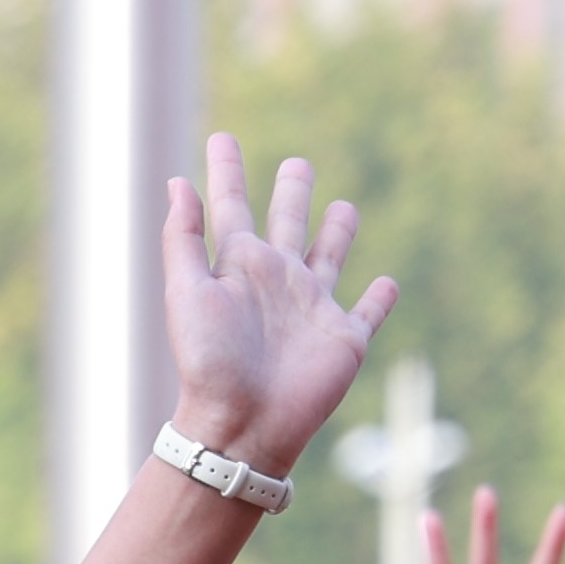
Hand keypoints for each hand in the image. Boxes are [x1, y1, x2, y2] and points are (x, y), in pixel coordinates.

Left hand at [163, 135, 394, 475]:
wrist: (241, 425)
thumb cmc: (208, 363)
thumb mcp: (187, 293)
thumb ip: (184, 238)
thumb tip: (177, 182)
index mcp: (238, 266)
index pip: (232, 205)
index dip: (226, 172)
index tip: (221, 138)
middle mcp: (277, 281)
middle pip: (289, 222)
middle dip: (292, 192)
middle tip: (297, 164)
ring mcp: (313, 309)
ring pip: (330, 257)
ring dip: (338, 233)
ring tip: (343, 208)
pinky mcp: (344, 340)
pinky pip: (368, 312)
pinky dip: (380, 298)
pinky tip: (387, 282)